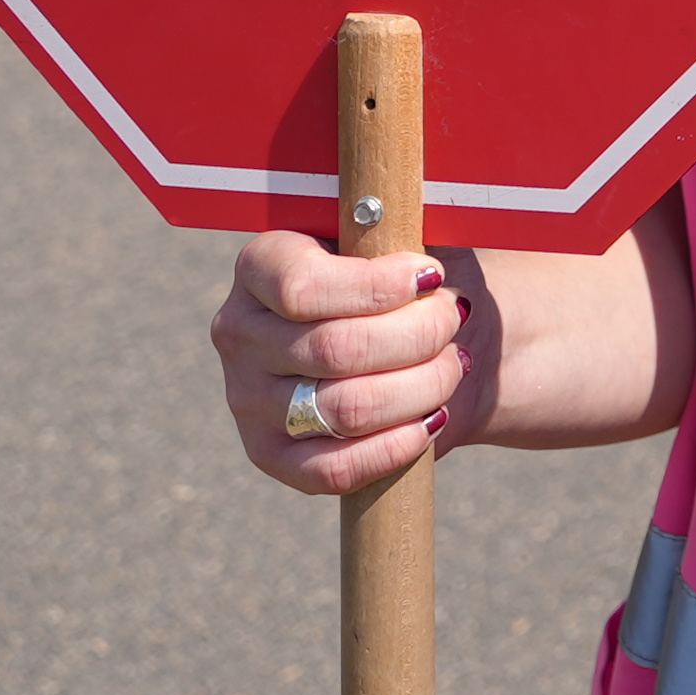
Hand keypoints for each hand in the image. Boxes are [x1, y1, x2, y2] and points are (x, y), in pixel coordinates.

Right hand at [209, 230, 472, 497]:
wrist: (428, 340)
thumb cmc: (416, 277)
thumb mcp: (407, 235)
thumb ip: (399, 227)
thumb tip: (403, 225)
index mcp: (261, 267)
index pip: (301, 286)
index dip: (377, 286)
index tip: (430, 275)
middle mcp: (239, 333)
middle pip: (336, 349)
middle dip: (418, 335)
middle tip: (455, 318)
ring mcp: (248, 401)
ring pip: (347, 408)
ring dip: (422, 385)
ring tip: (454, 362)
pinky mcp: (272, 457)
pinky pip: (334, 469)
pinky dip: (398, 444)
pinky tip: (434, 416)